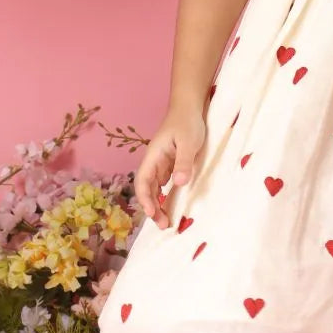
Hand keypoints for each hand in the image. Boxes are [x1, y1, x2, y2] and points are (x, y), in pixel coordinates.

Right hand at [133, 105, 206, 229]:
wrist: (189, 107)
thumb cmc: (187, 122)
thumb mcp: (188, 142)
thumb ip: (183, 162)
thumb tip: (177, 183)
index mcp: (153, 156)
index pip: (143, 181)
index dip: (145, 199)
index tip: (152, 213)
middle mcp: (154, 162)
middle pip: (147, 189)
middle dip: (152, 208)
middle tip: (163, 225)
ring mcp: (162, 164)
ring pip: (155, 188)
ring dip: (158, 204)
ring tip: (166, 220)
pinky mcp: (170, 164)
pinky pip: (164, 184)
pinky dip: (165, 196)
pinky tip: (171, 205)